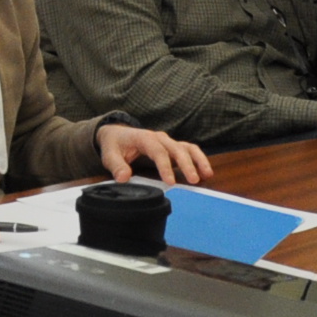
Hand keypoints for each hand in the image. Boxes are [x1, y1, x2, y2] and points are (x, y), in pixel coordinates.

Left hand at [97, 125, 211, 185]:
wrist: (117, 134)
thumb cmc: (115, 145)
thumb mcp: (110, 155)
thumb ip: (116, 166)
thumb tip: (123, 177)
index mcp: (144, 138)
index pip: (158, 151)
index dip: (165, 166)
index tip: (171, 182)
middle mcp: (159, 138)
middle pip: (176, 149)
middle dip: (186, 165)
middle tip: (193, 180)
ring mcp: (168, 142)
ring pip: (187, 147)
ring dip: (198, 160)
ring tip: (207, 175)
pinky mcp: (173, 147)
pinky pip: (189, 150)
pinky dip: (199, 159)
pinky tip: (206, 172)